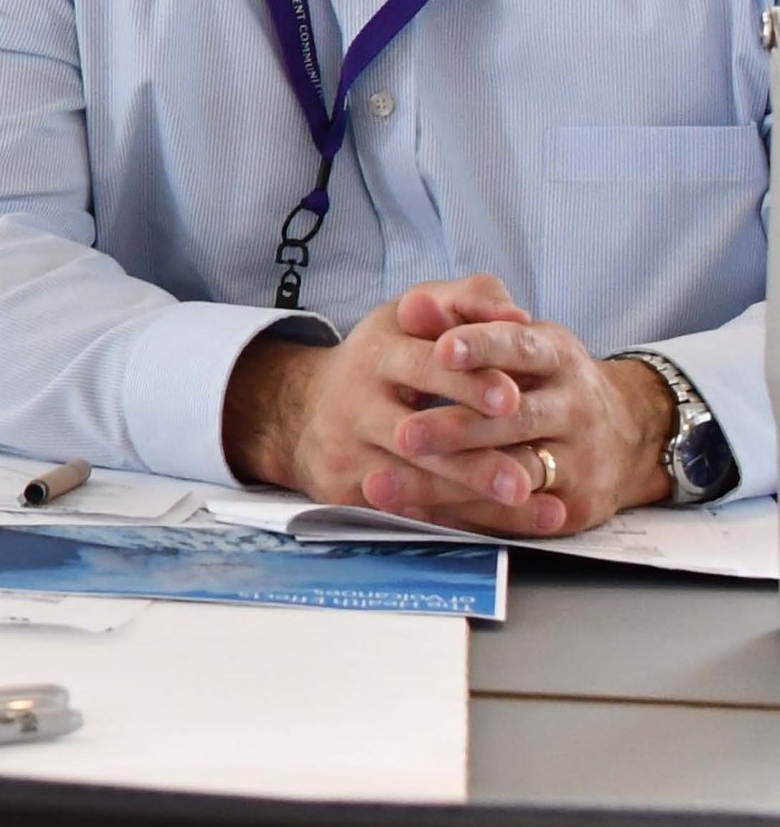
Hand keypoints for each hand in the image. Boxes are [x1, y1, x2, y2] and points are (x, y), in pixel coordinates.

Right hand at [222, 276, 674, 536]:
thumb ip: (466, 300)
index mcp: (376, 353)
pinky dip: (462, 523)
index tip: (512, 396)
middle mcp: (356, 404)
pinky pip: (411, 514)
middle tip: (523, 475)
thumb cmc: (382, 360)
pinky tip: (507, 526)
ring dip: (475, 500)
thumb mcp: (409, 315)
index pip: (422, 365)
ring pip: (417, 483)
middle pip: (417, 436)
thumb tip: (516, 314)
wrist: (298, 410)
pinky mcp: (348, 494)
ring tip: (528, 503)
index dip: (465, 382)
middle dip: (471, 459)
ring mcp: (349, 453)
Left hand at [370, 280, 674, 532]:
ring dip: (447, 483)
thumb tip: (412, 304)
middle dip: (456, 429)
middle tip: (403, 434)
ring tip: (385, 485)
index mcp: (556, 355)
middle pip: (514, 420)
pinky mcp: (577, 506)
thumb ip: (460, 321)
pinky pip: (512, 516)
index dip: (482, 347)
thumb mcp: (517, 340)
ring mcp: (580, 459)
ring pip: (512, 473)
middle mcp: (574, 407)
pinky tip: (412, 511)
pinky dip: (460, 515)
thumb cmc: (547, 378)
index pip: (519, 347)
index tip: (442, 350)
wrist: (634, 433)